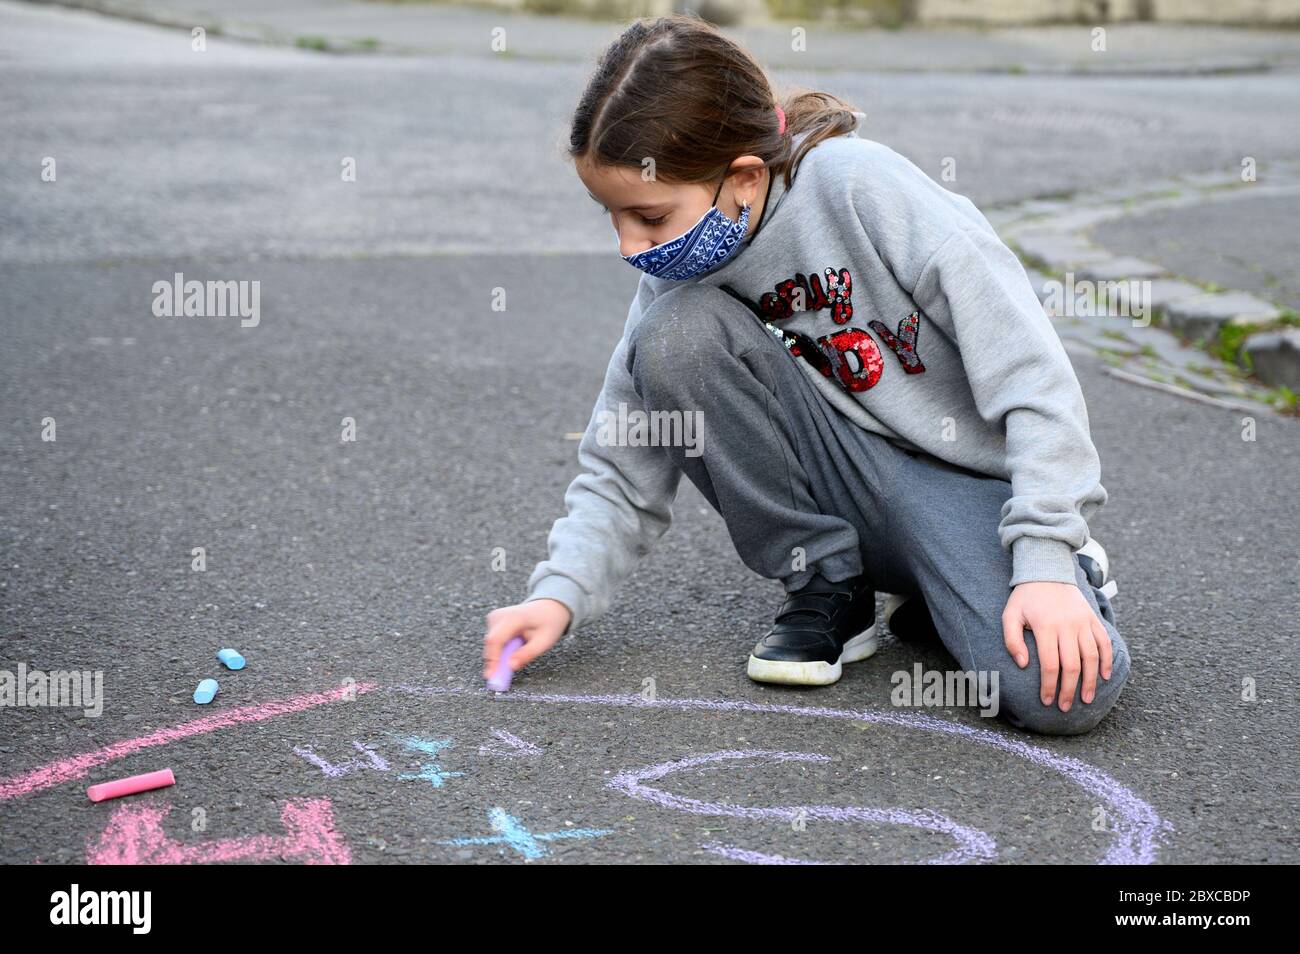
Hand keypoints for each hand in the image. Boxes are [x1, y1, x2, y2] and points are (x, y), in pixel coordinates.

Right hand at [481, 599, 571, 679]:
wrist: (548, 607)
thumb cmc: (548, 623)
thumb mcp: (544, 641)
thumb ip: (528, 654)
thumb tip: (510, 667)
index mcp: (513, 617)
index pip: (495, 640)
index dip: (492, 660)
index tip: (492, 677)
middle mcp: (499, 615)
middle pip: (491, 644)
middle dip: (495, 663)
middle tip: (502, 680)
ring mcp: (494, 618)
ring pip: (491, 645)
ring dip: (501, 656)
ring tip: (522, 649)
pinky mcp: (493, 622)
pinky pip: (493, 642)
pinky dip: (502, 650)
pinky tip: (517, 645)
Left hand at [1002, 581, 1113, 711]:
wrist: (1047, 572)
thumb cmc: (1025, 598)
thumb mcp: (1010, 615)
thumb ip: (1012, 640)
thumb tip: (1024, 665)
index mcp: (1046, 627)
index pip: (1051, 665)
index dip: (1050, 686)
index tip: (1047, 701)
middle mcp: (1067, 626)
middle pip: (1072, 666)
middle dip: (1069, 690)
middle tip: (1064, 707)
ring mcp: (1083, 622)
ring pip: (1091, 657)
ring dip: (1090, 681)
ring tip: (1086, 699)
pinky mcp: (1092, 619)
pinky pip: (1104, 642)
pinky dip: (1106, 660)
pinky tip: (1103, 676)